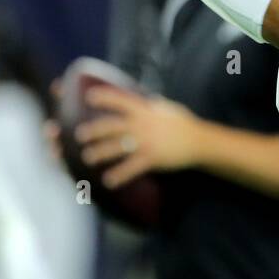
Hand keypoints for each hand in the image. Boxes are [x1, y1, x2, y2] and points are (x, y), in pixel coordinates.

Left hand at [75, 87, 203, 186]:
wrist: (199, 141)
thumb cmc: (183, 123)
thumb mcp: (166, 108)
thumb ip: (152, 105)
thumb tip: (145, 99)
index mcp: (145, 111)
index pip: (121, 101)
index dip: (105, 98)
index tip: (90, 97)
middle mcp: (143, 125)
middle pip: (113, 126)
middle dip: (95, 130)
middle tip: (79, 134)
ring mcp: (147, 142)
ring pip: (118, 147)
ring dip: (101, 152)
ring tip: (87, 157)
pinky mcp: (152, 158)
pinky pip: (132, 168)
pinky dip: (119, 175)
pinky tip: (108, 181)